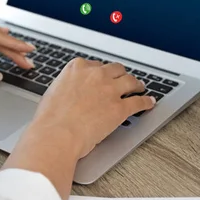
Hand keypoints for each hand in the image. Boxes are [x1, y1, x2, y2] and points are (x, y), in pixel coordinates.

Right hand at [2, 58, 155, 199]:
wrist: (57, 134)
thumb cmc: (50, 118)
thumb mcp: (54, 93)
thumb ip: (67, 87)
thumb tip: (71, 92)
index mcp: (77, 68)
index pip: (96, 65)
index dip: (102, 72)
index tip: (104, 76)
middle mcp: (96, 75)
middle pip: (116, 69)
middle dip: (121, 75)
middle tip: (124, 80)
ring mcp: (110, 90)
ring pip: (130, 81)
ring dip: (137, 84)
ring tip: (140, 88)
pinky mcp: (120, 107)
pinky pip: (139, 102)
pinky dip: (146, 102)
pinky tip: (149, 103)